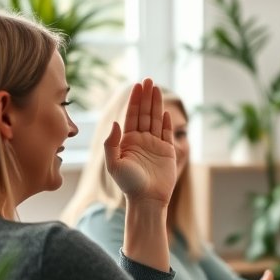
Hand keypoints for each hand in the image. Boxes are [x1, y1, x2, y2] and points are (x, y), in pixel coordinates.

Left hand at [104, 79, 175, 207]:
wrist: (147, 200)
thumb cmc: (128, 184)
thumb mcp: (114, 164)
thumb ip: (112, 143)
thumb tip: (116, 123)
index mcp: (127, 140)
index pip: (132, 115)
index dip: (135, 100)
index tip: (138, 85)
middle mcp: (141, 140)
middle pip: (145, 113)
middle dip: (146, 97)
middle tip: (149, 80)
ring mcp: (155, 145)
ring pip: (156, 120)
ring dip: (157, 104)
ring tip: (157, 89)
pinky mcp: (168, 152)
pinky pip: (167, 134)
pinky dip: (168, 123)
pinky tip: (166, 112)